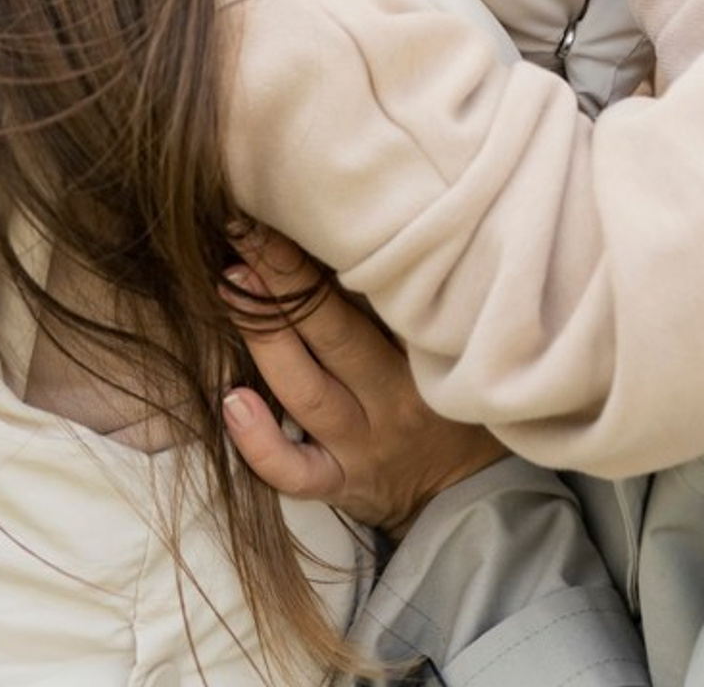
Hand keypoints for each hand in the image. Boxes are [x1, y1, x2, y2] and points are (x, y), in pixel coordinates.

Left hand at [220, 227, 506, 538]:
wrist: (470, 486)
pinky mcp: (341, 485)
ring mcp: (363, 445)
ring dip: (265, 340)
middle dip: (285, 282)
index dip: (324, 257)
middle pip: (334, 335)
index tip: (282, 218)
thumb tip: (354, 231)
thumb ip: (410, 302)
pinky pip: (296, 472)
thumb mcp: (449, 344)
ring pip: (307, 394)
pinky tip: (233, 402)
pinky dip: (260, 443)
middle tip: (245, 237)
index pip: (376, 297)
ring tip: (232, 290)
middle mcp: (392, 399)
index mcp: (423, 356)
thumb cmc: (451, 394)